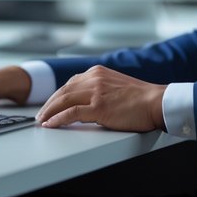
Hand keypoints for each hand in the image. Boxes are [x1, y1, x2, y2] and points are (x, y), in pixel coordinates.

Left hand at [36, 65, 165, 132]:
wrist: (156, 102)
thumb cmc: (141, 98)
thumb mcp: (115, 85)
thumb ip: (100, 89)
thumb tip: (86, 103)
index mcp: (97, 72)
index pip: (70, 83)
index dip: (57, 96)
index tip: (50, 104)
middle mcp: (94, 78)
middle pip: (63, 91)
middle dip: (49, 104)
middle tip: (40, 115)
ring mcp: (96, 92)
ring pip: (63, 100)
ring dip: (49, 112)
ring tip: (42, 121)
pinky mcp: (99, 107)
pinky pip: (71, 113)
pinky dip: (58, 119)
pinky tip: (51, 124)